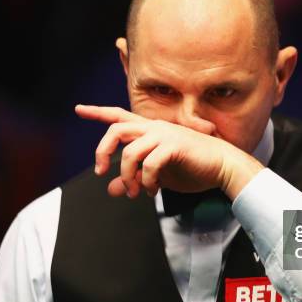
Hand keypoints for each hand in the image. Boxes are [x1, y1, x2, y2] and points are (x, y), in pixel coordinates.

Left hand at [75, 105, 263, 199]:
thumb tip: (112, 189)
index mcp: (150, 130)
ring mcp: (164, 135)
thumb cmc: (193, 168)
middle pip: (116, 129)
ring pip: (131, 152)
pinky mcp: (174, 146)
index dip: (97, 112)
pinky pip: (150, 165)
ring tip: (134, 192)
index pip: (119, 116)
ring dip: (127, 176)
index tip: (78, 109)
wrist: (223, 166)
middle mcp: (154, 128)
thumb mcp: (158, 176)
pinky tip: (151, 190)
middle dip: (102, 151)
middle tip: (101, 172)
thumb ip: (135, 179)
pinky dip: (146, 182)